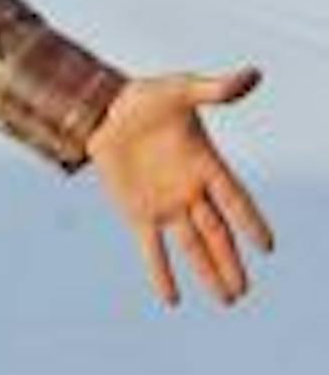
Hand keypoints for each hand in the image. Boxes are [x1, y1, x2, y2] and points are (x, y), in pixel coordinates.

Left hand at [86, 67, 271, 305]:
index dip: (251, 223)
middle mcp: (191, 191)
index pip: (235, 201)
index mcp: (207, 165)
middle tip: (244, 291)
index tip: (268, 247)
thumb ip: (216, 89)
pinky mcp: (138, 214)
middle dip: (230, 263)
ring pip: (192, 247)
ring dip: (208, 272)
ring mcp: (165, 205)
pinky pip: (152, 249)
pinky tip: (172, 299)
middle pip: (216, 234)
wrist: (106, 110)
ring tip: (228, 298)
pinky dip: (161, 273)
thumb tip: (253, 75)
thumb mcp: (182, 89)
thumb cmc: (148, 97)